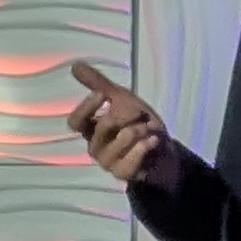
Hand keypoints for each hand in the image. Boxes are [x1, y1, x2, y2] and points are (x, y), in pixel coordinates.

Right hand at [67, 61, 180, 189]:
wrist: (165, 149)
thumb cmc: (140, 123)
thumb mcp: (122, 98)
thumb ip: (99, 84)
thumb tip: (75, 65)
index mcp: (91, 129)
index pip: (75, 122)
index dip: (86, 107)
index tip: (104, 93)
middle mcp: (95, 147)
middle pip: (100, 129)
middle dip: (124, 116)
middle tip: (139, 113)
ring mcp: (107, 163)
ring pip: (116, 145)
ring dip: (137, 132)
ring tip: (148, 129)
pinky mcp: (123, 175)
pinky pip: (127, 163)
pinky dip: (142, 149)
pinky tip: (152, 141)